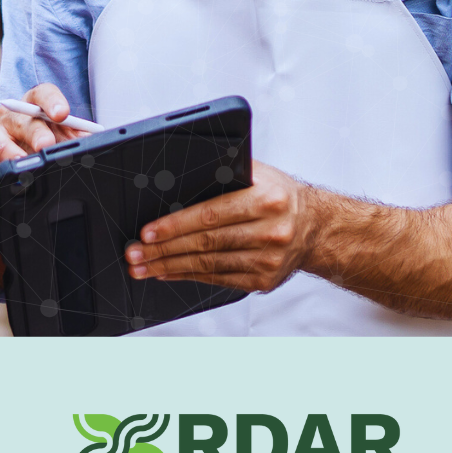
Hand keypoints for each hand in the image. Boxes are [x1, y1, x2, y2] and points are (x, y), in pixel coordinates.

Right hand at [0, 84, 88, 283]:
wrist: (25, 177)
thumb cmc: (49, 151)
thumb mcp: (68, 143)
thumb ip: (79, 140)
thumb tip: (96, 142)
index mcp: (35, 107)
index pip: (41, 94)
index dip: (52, 101)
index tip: (63, 114)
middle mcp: (11, 118)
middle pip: (19, 117)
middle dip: (34, 131)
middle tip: (47, 145)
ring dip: (5, 149)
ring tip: (20, 163)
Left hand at [124, 161, 319, 292]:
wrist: (316, 226)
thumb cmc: (280, 196)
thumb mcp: (258, 174)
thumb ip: (224, 172)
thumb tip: (177, 177)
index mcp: (265, 199)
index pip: (210, 214)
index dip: (175, 225)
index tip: (149, 232)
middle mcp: (269, 230)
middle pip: (205, 243)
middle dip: (163, 249)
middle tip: (136, 252)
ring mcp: (267, 259)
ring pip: (208, 265)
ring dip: (170, 267)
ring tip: (144, 266)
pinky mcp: (264, 280)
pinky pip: (219, 279)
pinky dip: (190, 277)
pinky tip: (170, 273)